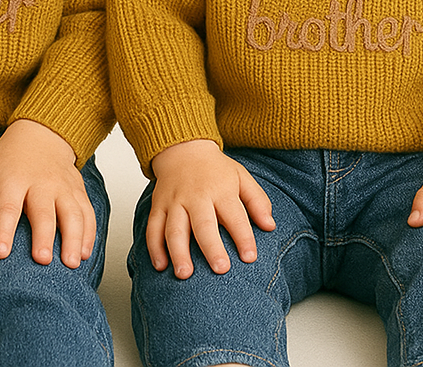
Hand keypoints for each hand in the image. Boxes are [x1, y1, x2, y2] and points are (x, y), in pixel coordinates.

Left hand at [0, 120, 94, 268]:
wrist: (41, 133)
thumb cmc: (7, 158)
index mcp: (13, 179)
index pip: (7, 207)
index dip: (3, 230)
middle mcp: (40, 183)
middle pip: (43, 212)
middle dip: (43, 236)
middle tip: (41, 261)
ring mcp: (62, 187)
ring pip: (72, 213)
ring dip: (73, 238)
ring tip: (70, 263)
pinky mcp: (78, 190)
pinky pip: (87, 212)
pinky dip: (89, 233)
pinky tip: (85, 253)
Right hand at [147, 140, 274, 278]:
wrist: (182, 148)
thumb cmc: (215, 170)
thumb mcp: (241, 177)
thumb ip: (257, 201)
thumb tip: (270, 226)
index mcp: (220, 190)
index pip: (234, 215)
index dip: (243, 237)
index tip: (250, 257)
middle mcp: (196, 196)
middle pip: (203, 223)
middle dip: (211, 247)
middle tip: (220, 269)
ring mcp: (174, 201)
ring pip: (174, 228)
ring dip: (178, 252)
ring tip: (184, 274)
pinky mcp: (158, 206)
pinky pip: (153, 227)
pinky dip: (154, 247)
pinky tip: (160, 265)